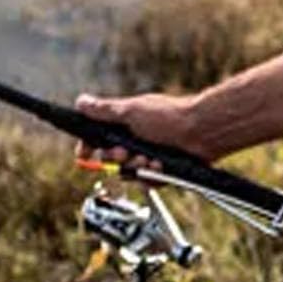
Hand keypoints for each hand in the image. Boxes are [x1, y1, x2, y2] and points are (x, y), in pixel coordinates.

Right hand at [73, 91, 211, 167]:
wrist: (202, 132)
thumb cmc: (169, 117)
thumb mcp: (131, 111)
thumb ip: (104, 111)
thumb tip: (81, 102)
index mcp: (125, 123)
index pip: (98, 137)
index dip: (89, 147)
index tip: (83, 155)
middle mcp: (135, 138)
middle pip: (111, 158)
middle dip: (115, 158)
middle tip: (122, 152)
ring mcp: (148, 153)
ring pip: (129, 171)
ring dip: (136, 166)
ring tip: (149, 158)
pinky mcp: (161, 168)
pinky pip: (147, 179)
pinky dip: (152, 174)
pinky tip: (160, 165)